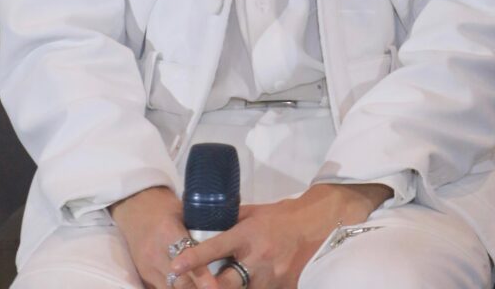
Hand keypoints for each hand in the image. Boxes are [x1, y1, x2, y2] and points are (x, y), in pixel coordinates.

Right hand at [110, 185, 212, 288]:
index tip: (213, 286)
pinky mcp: (143, 275)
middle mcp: (156, 252)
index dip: (202, 275)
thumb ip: (200, 233)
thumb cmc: (166, 208)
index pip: (187, 257)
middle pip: (179, 281)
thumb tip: (224, 249)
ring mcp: (147, 266)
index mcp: (168, 231)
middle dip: (196, 288)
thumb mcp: (185, 214)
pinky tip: (186, 288)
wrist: (135, 208)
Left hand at [169, 182, 392, 288]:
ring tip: (223, 282)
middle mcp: (258, 258)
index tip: (176, 266)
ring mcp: (272, 277)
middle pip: (225, 284)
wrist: (318, 223)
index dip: (193, 258)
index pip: (215, 248)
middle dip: (209, 287)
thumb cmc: (282, 215)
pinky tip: (252, 283)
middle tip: (196, 285)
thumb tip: (205, 226)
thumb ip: (230, 222)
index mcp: (248, 234)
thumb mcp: (253, 213)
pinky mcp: (284, 288)